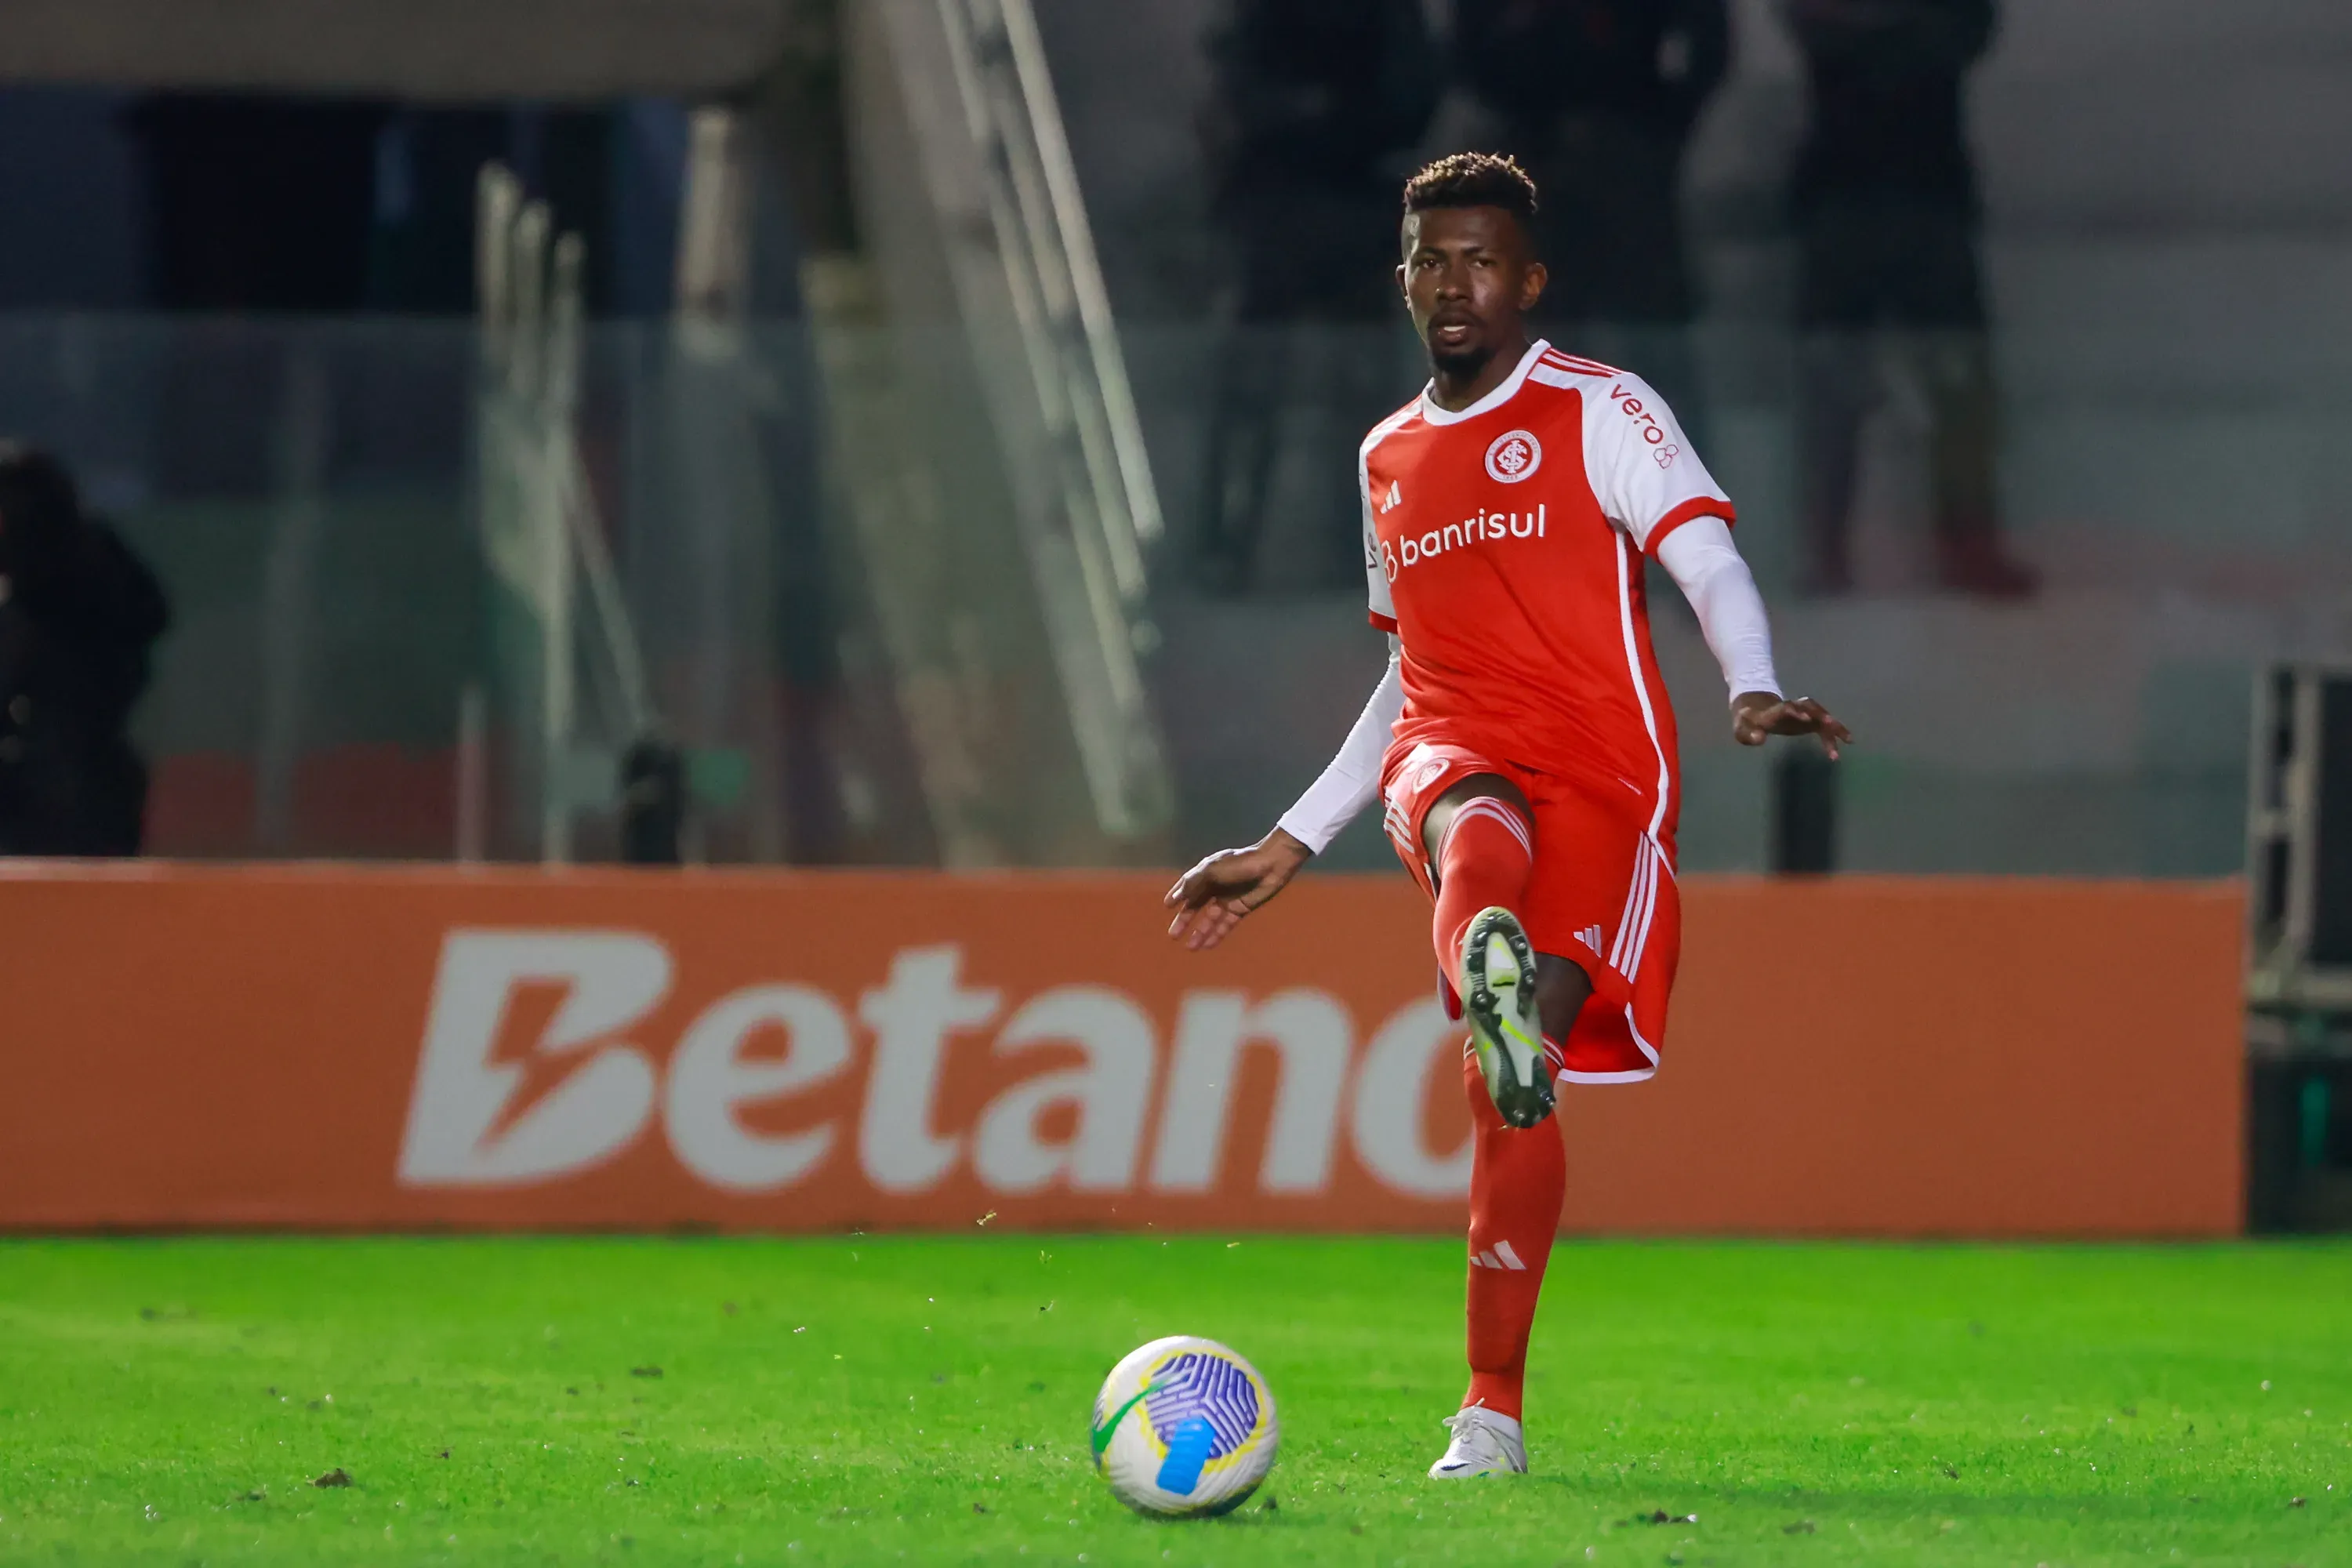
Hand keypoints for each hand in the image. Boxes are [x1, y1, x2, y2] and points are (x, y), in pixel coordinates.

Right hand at [1163, 829, 1312, 951]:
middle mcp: (1215, 887)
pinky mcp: (1241, 909)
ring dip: (1200, 933)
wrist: (1271, 865)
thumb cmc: (1240, 863)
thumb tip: (1175, 899)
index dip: (1177, 896)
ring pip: (1210, 920)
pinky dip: (1217, 935)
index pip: (1188, 887)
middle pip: (1196, 907)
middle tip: (1173, 936)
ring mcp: (1228, 899)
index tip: (1167, 906)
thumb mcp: (1212, 870)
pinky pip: (1226, 924)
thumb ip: (1193, 884)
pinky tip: (1208, 945)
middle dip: (1185, 921)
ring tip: (1190, 948)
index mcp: (1206, 874)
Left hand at [1732, 692, 1851, 758]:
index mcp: (1773, 710)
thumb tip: (1758, 739)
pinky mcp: (1809, 721)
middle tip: (1831, 725)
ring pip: (1821, 715)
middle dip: (1820, 715)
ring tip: (1847, 740)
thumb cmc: (1748, 720)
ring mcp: (1802, 713)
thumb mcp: (1741, 729)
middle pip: (1809, 707)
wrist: (1756, 708)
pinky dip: (1834, 735)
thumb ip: (1747, 734)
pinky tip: (1845, 745)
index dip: (1794, 711)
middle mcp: (1792, 708)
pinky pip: (1824, 727)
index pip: (1785, 707)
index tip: (1804, 718)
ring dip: (1833, 726)